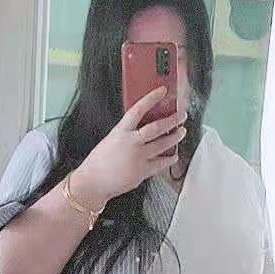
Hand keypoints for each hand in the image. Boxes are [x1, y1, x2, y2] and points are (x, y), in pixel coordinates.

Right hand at [73, 88, 186, 208]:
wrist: (93, 182)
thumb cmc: (98, 162)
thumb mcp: (111, 139)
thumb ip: (127, 133)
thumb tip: (142, 127)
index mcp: (121, 132)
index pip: (138, 109)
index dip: (152, 98)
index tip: (162, 91)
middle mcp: (131, 143)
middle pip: (157, 127)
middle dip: (172, 120)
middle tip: (181, 116)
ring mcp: (139, 157)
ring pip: (163, 144)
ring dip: (175, 137)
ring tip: (181, 132)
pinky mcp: (143, 171)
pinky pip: (162, 163)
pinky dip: (170, 158)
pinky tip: (174, 155)